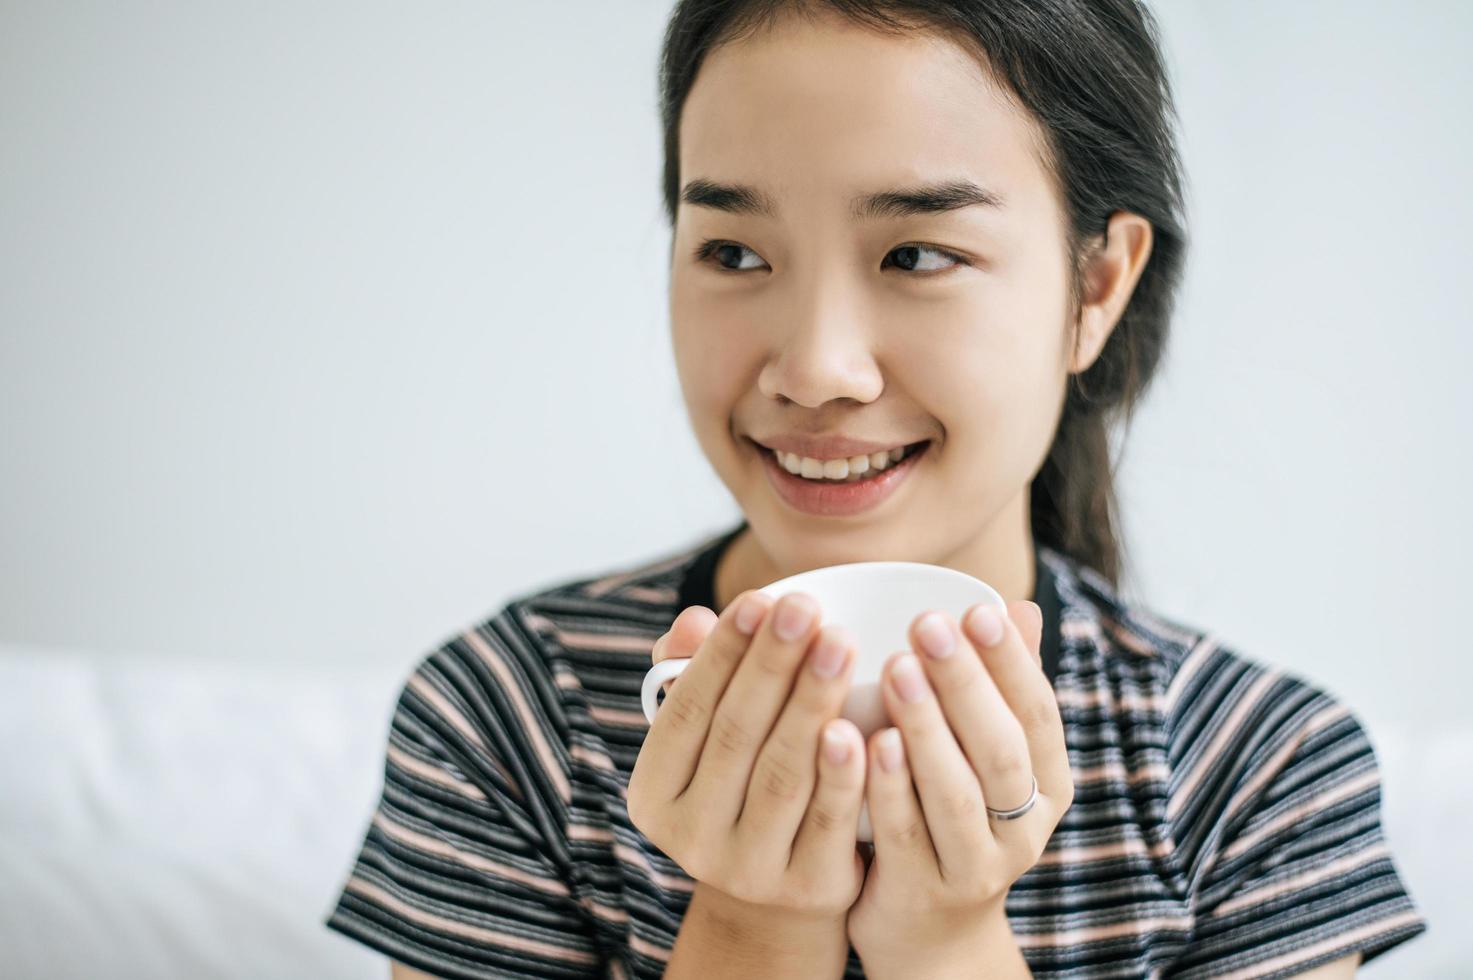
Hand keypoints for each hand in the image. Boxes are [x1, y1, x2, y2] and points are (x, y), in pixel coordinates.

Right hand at [627, 589, 869, 930]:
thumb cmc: (745, 784)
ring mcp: (749, 870)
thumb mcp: (710, 737)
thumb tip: (693, 620)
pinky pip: (831, 820)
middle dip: (772, 665)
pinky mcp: (809, 888)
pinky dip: (847, 770)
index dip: (721, 653)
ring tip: (841, 641)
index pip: (685, 710)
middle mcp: (691, 839)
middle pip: (736, 736)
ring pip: (783, 773)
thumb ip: (696, 674)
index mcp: (654, 794)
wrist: (781, 895)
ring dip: (812, 701)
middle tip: (805, 606)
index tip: (759, 597)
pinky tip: (865, 723)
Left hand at [845, 599, 1072, 976]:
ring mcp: (976, 867)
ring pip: (955, 792)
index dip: (1010, 662)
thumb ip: (997, 687)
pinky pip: (903, 834)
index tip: (975, 610)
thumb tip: (1015, 606)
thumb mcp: (983, 758)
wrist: (928, 935)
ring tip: (895, 670)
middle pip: (1000, 750)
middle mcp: (1024, 828)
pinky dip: (886, 786)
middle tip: (927, 626)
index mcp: (1047, 784)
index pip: (1038, 714)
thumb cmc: (949, 817)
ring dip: (926, 727)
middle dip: (964, 683)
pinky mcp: (922, 893)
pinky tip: (864, 741)